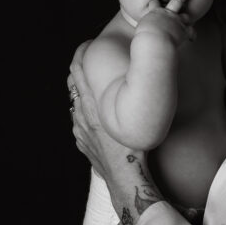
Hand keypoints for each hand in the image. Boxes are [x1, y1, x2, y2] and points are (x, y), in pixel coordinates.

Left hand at [68, 42, 134, 183]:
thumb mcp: (140, 119)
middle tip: (87, 57)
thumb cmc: (136, 150)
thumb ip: (141, 95)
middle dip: (79, 69)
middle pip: (73, 85)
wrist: (126, 180)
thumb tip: (152, 73)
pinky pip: (78, 123)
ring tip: (90, 83)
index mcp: (92, 108)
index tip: (87, 44)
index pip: (78, 73)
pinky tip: (91, 114)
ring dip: (81, 92)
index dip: (81, 56)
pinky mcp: (83, 145)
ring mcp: (80, 133)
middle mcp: (82, 118)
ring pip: (75, 104)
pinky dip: (83, 113)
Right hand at [136, 0, 196, 47]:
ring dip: (187, 18)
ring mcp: (177, 21)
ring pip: (186, 16)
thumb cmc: (143, 39)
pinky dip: (192, 35)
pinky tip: (192, 38)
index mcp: (154, 13)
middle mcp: (167, 14)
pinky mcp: (184, 31)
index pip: (155, 3)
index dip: (156, 3)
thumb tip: (135, 33)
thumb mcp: (139, 30)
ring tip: (188, 18)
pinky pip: (191, 32)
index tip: (156, 2)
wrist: (154, 42)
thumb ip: (143, 29)